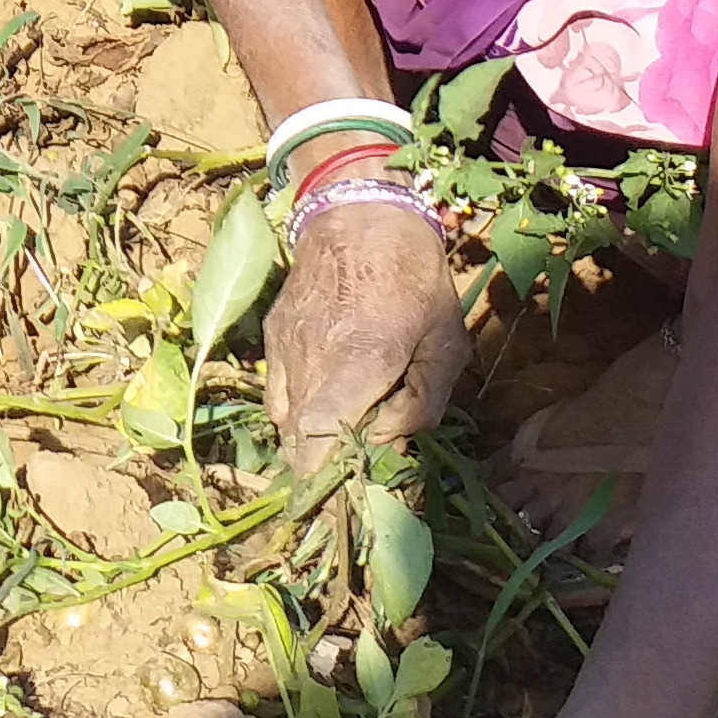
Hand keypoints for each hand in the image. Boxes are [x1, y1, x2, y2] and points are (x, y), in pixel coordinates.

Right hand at [262, 201, 469, 472]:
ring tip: (335, 457)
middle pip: (296, 441)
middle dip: (317, 475)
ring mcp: (285, 347)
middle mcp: (311, 358)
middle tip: (344, 493)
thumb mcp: (445, 342)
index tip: (343, 508)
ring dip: (305, 448)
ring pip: (281, 422)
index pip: (318, 438)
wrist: (359, 210)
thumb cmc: (415, 278)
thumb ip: (421, 404)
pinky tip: (321, 413)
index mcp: (359, 359)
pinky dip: (294, 416)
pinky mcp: (273, 335)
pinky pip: (277, 394)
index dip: (323, 482)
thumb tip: (388, 449)